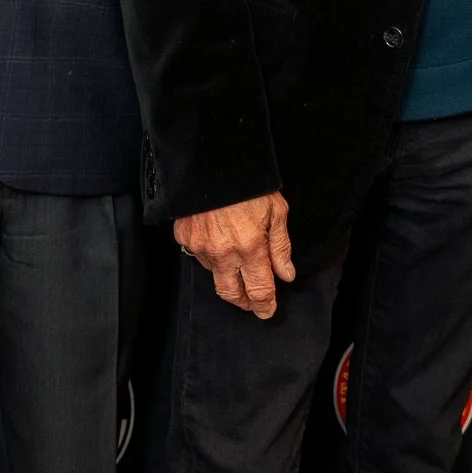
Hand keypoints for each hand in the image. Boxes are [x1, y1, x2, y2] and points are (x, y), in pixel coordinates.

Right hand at [175, 193, 294, 318]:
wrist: (213, 162)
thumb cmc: (250, 185)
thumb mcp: (276, 211)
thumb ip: (281, 246)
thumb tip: (286, 275)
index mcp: (250, 247)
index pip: (258, 290)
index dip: (265, 305)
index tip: (267, 311)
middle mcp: (223, 253)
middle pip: (231, 294)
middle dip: (244, 302)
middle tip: (252, 302)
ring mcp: (201, 247)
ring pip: (215, 275)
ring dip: (227, 275)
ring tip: (238, 262)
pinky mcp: (186, 238)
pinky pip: (200, 257)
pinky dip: (211, 256)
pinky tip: (219, 242)